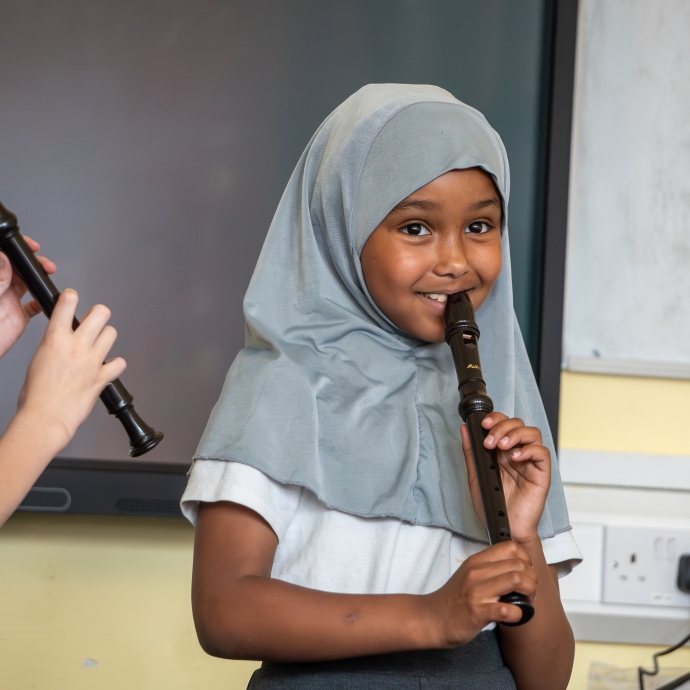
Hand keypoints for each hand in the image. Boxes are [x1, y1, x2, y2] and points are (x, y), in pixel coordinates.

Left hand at [0, 237, 56, 357]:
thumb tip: (5, 258)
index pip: (3, 257)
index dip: (16, 248)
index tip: (28, 246)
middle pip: (17, 268)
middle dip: (32, 262)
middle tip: (43, 263)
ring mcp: (7, 302)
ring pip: (26, 283)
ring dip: (38, 278)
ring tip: (47, 276)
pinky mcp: (17, 316)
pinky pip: (32, 306)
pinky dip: (42, 301)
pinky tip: (46, 299)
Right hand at [17, 289, 126, 451]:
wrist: (46, 418)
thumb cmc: (36, 395)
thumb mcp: (38, 360)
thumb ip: (54, 346)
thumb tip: (61, 341)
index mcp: (55, 340)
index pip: (66, 304)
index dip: (71, 297)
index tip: (72, 297)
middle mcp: (77, 346)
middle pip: (101, 313)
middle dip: (98, 314)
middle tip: (93, 322)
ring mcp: (92, 360)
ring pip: (112, 333)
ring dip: (106, 337)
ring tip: (99, 345)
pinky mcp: (103, 377)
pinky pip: (120, 363)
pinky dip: (115, 365)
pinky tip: (108, 368)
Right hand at [424, 541, 537, 646]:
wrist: (432, 618)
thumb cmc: (454, 598)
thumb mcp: (468, 574)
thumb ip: (489, 568)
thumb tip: (516, 568)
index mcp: (477, 561)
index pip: (511, 547)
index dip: (526, 559)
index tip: (526, 572)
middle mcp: (477, 572)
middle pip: (519, 564)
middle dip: (532, 579)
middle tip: (529, 591)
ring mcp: (477, 592)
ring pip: (517, 580)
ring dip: (530, 592)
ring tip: (527, 601)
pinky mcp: (478, 612)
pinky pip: (508, 609)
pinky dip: (518, 613)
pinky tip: (514, 616)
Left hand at [461, 413, 550, 543]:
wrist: (504, 528)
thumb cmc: (493, 505)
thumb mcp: (476, 476)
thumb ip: (471, 453)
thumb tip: (466, 429)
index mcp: (502, 452)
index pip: (504, 424)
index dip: (496, 419)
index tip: (483, 424)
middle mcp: (517, 453)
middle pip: (518, 425)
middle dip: (502, 427)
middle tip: (489, 440)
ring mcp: (530, 463)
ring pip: (532, 434)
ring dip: (515, 434)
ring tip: (501, 446)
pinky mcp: (541, 474)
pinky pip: (542, 453)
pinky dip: (529, 450)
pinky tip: (516, 458)